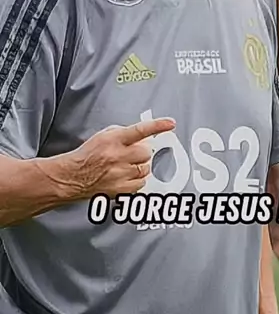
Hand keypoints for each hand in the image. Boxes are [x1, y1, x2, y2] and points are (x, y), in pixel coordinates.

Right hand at [46, 117, 175, 199]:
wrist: (72, 176)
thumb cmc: (87, 155)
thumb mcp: (103, 135)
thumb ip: (124, 133)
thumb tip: (143, 135)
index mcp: (113, 140)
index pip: (140, 130)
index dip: (157, 126)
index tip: (170, 124)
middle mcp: (117, 156)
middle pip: (146, 152)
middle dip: (142, 152)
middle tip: (133, 153)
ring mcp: (120, 174)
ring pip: (146, 168)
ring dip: (140, 166)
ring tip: (126, 165)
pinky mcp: (121, 189)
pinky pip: (141, 183)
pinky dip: (137, 180)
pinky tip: (126, 176)